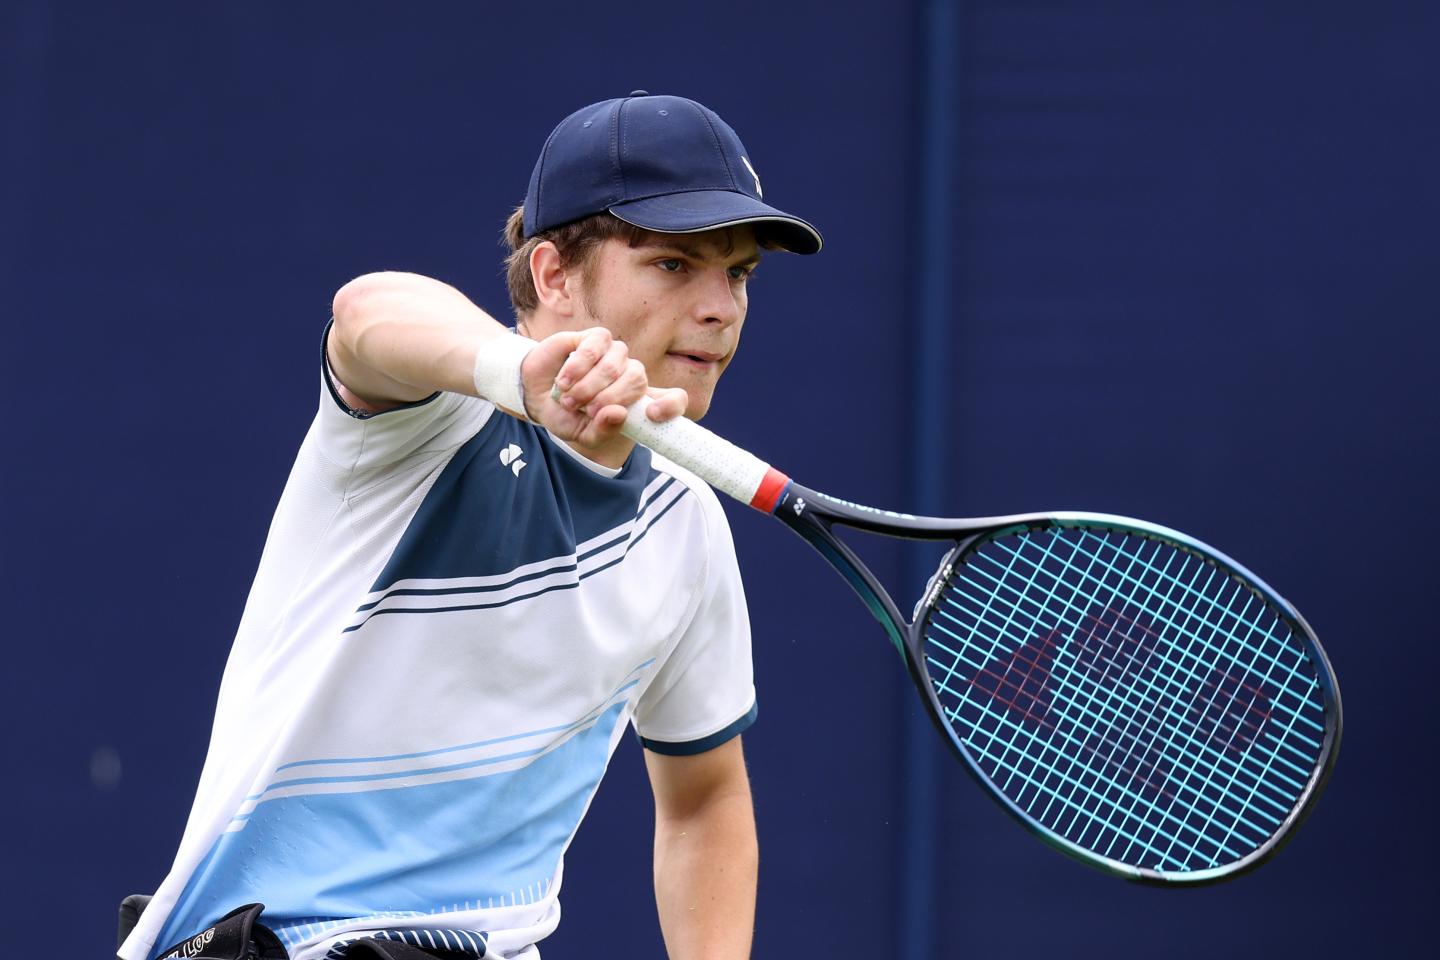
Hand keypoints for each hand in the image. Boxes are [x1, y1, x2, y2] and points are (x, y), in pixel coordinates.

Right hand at [520, 327, 687, 446]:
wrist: (535, 394)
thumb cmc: (564, 415)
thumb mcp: (582, 434)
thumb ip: (603, 431)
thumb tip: (618, 414)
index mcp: (636, 401)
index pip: (673, 399)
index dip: (671, 405)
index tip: (652, 415)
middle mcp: (631, 374)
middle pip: (638, 381)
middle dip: (608, 399)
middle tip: (584, 410)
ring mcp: (616, 354)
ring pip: (615, 366)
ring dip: (588, 386)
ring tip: (569, 398)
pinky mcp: (596, 338)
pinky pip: (595, 349)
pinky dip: (577, 367)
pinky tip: (563, 379)